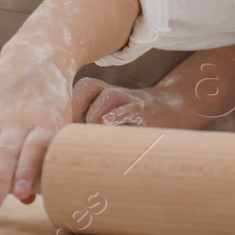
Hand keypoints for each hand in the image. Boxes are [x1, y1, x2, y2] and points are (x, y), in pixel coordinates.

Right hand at [0, 59, 70, 210]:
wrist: (35, 61)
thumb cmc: (52, 106)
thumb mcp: (58, 128)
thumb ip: (45, 161)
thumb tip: (28, 199)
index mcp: (44, 124)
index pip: (34, 148)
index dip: (27, 171)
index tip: (22, 193)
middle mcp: (18, 120)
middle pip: (5, 152)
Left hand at [70, 77, 188, 127]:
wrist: (170, 110)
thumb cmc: (131, 122)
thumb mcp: (109, 120)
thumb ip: (89, 127)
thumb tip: (64, 148)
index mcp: (101, 93)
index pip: (80, 89)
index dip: (69, 106)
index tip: (64, 128)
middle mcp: (113, 93)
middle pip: (88, 87)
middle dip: (76, 107)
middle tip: (72, 131)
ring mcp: (130, 100)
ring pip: (108, 96)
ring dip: (95, 114)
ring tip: (91, 133)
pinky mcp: (145, 112)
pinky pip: (131, 109)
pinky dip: (119, 115)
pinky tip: (108, 123)